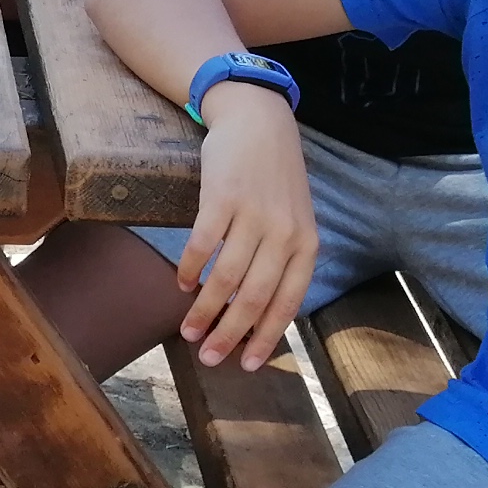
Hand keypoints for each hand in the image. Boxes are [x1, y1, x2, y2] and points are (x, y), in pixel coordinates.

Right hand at [176, 86, 312, 368]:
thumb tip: (256, 311)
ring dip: (204, 310)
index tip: (245, 365)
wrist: (260, 121)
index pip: (287, 302)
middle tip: (209, 359)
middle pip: (254, 297)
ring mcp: (253, 215)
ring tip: (189, 330)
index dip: (265, 337)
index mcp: (306, 244)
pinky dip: (190, 269)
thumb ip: (283, 259)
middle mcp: (284, 233)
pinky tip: (182, 284)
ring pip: (226, 277)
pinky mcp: (222, 197)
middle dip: (229, 334)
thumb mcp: (294, 219)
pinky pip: (203, 245)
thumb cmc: (274, 178)